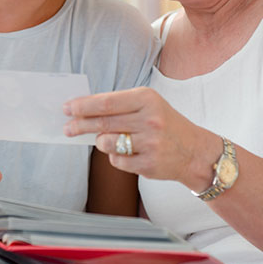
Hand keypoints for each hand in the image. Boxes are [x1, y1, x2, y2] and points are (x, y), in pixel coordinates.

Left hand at [63, 87, 201, 183]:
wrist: (195, 151)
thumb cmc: (165, 125)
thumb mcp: (147, 106)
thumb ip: (119, 106)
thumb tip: (83, 110)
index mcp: (147, 99)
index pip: (106, 102)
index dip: (83, 106)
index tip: (67, 108)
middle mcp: (149, 120)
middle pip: (103, 123)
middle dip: (80, 125)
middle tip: (67, 128)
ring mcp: (150, 143)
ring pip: (106, 143)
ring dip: (101, 143)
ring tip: (108, 140)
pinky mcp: (149, 164)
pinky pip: (117, 161)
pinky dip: (115, 157)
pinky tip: (127, 153)